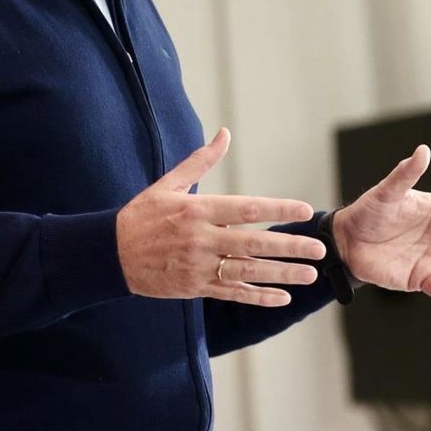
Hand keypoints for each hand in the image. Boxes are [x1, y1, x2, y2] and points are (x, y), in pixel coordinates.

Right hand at [116, 128, 326, 306]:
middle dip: (289, 247)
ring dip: (281, 275)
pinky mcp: (195, 287)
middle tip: (319, 249)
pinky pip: (232, 293)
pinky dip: (257, 296)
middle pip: (253, 243)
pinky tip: (282, 297)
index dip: (277, 209)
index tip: (305, 210)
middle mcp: (201, 238)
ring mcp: (199, 266)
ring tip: (310, 275)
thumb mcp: (169, 183)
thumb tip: (224, 133)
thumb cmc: (142, 214)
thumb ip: (201, 161)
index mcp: (198, 210)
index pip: (246, 208)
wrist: (111, 254)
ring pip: (247, 271)